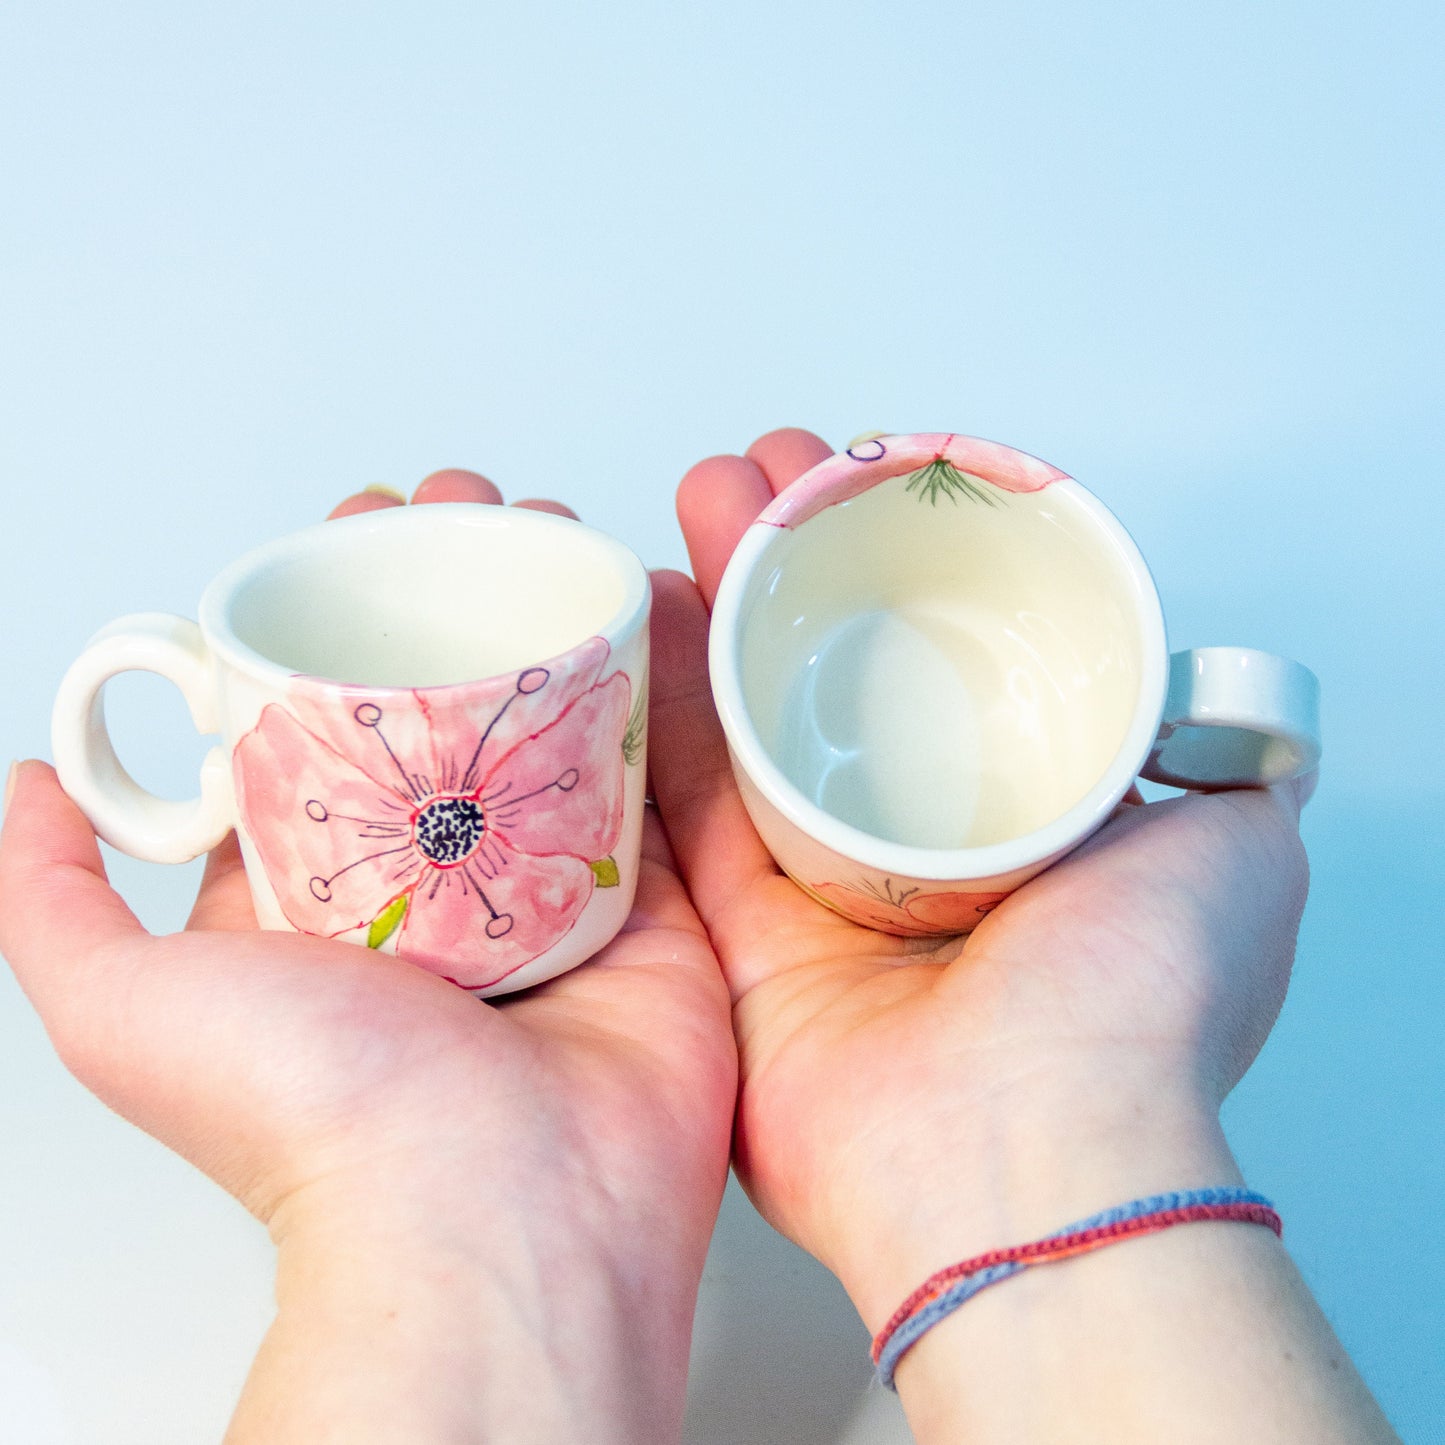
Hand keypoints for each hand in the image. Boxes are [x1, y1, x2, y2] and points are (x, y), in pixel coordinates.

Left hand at [0, 470, 735, 1444]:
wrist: (498, 1216)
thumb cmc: (318, 1122)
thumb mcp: (123, 1008)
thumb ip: (56, 900)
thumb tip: (34, 787)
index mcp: (324, 897)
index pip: (327, 727)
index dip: (339, 623)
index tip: (360, 540)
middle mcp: (436, 889)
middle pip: (450, 707)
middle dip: (457, 596)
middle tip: (472, 515)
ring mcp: (547, 891)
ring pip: (555, 726)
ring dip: (557, 622)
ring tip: (554, 534)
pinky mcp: (648, 901)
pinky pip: (656, 774)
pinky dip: (656, 692)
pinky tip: (644, 607)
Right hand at [659, 430, 1393, 1443]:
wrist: (1023, 1147)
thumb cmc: (1138, 1004)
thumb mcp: (1237, 846)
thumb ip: (1222, 764)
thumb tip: (1225, 713)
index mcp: (1015, 820)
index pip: (944, 659)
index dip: (907, 563)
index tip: (876, 483)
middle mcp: (910, 849)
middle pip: (834, 669)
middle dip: (796, 557)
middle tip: (770, 471)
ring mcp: (815, 886)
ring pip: (750, 711)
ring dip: (721, 597)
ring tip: (706, 498)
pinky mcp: (730, 927)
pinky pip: (679, 795)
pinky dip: (655, 700)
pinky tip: (639, 606)